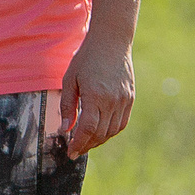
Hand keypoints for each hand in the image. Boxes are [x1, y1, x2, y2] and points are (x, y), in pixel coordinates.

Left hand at [58, 33, 134, 157]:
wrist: (112, 41)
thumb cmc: (87, 58)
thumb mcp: (70, 79)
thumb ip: (68, 106)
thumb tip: (65, 129)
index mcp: (96, 96)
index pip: (88, 129)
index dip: (79, 143)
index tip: (70, 152)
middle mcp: (113, 101)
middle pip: (100, 133)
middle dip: (86, 145)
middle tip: (75, 150)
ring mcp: (124, 100)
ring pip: (112, 131)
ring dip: (98, 140)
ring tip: (85, 143)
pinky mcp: (130, 98)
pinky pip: (121, 123)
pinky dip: (110, 131)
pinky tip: (100, 132)